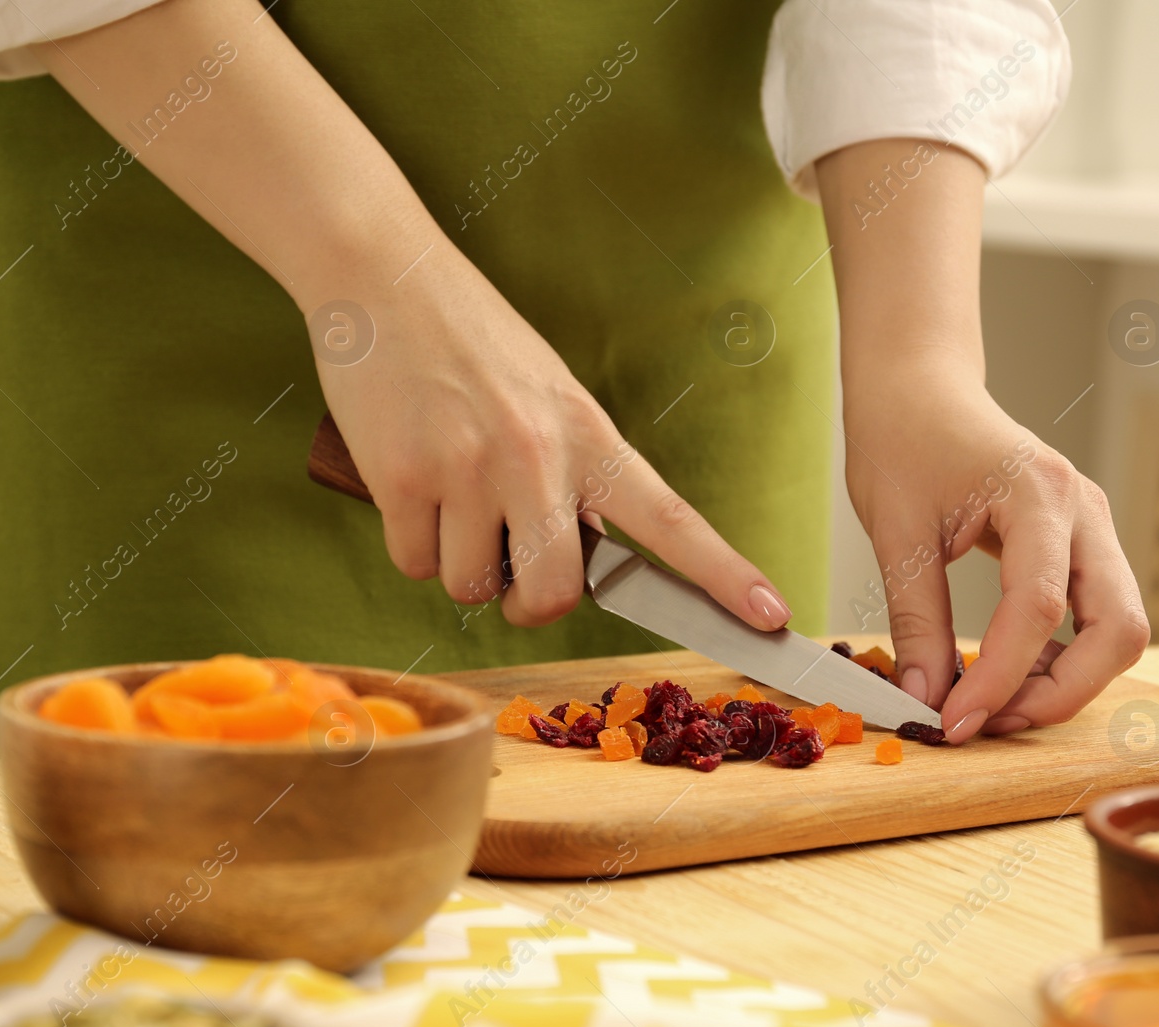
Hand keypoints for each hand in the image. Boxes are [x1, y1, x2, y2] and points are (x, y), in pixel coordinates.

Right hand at [314, 251, 792, 630]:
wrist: (387, 276)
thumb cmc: (471, 341)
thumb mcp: (550, 394)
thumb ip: (574, 471)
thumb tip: (578, 550)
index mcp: (589, 434)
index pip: (669, 518)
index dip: (723, 575)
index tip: (772, 618)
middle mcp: (539, 456)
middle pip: (553, 594)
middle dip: (527, 601)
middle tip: (509, 568)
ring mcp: (470, 469)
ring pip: (472, 586)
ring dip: (457, 560)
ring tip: (446, 489)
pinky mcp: (404, 479)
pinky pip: (413, 563)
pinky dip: (410, 542)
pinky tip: (408, 482)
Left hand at [844, 378, 1148, 741]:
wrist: (917, 388)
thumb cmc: (901, 438)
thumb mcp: (894, 532)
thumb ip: (915, 618)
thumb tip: (925, 700)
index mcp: (1038, 494)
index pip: (1038, 609)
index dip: (998, 678)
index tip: (954, 721)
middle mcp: (1084, 511)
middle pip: (1119, 628)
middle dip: (1060, 692)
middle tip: (986, 722)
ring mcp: (1092, 527)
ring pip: (1119, 628)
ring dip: (1066, 680)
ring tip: (989, 703)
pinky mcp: (1081, 544)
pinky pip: (1094, 615)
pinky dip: (1061, 657)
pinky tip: (1005, 673)